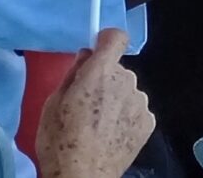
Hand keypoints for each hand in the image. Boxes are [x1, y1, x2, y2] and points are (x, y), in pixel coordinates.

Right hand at [35, 28, 152, 177]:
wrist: (82, 175)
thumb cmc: (59, 140)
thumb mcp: (53, 103)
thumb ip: (73, 74)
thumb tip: (87, 55)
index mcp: (101, 73)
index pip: (116, 38)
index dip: (106, 40)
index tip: (97, 49)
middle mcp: (127, 82)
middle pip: (117, 70)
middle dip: (103, 79)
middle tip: (85, 103)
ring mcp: (141, 102)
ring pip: (127, 90)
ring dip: (115, 99)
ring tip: (97, 124)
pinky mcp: (149, 121)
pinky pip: (135, 109)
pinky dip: (125, 116)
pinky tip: (110, 134)